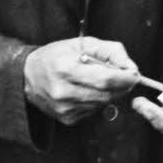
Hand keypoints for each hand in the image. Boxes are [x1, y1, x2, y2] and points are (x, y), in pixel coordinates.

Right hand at [23, 36, 140, 125]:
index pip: (105, 79)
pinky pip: (93, 111)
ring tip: (102, 81)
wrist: (27, 76)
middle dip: (122, 86)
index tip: (135, 74)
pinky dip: (97, 101)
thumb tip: (131, 67)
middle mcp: (63, 91)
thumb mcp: (82, 44)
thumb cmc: (56, 56)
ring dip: (110, 94)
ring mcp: (64, 108)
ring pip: (102, 104)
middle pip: (106, 94)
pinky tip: (88, 91)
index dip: (125, 78)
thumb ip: (110, 51)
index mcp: (66, 69)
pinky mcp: (66, 119)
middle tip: (126, 77)